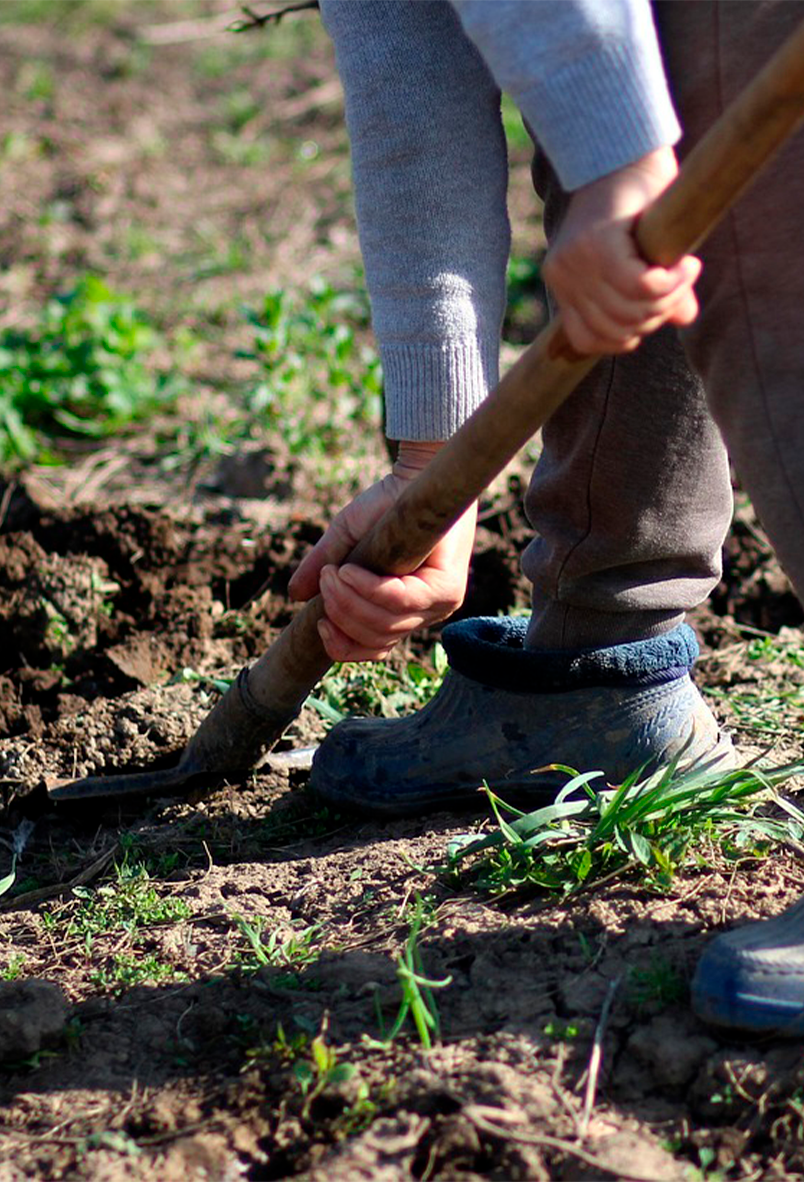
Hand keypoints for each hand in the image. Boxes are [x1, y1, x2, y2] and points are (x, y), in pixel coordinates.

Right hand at [288, 441, 476, 661]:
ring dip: (348, 601)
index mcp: (403, 612)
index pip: (373, 649)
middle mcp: (425, 615)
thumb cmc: (384, 505)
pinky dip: (367, 589)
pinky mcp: (447, 589)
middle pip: (375, 639)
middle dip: (339, 613)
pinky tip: (349, 571)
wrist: (415, 473)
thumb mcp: (345, 539)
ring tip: (333, 573)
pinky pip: (399, 602)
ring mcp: (439, 605)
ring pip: (385, 625)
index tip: (320, 623)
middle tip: (325, 580)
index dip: (342, 646)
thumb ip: (322, 567)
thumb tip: (294, 595)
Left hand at [543, 146, 700, 354]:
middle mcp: (561, 276)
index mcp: (562, 285)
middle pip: (615, 328)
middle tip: (679, 287)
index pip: (589, 340)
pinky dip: (670, 283)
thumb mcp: (642, 256)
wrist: (628, 151)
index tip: (655, 309)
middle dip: (655, 316)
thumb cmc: (638, 203)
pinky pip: (640, 287)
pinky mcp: (599, 244)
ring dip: (668, 299)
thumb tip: (685, 318)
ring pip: (629, 310)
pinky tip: (685, 266)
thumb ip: (656, 294)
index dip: (628, 336)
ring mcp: (575, 261)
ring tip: (684, 273)